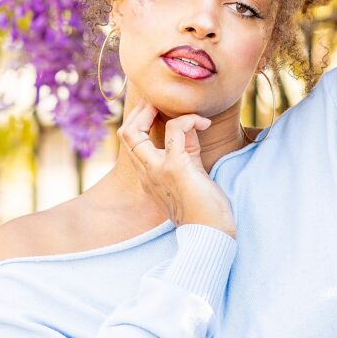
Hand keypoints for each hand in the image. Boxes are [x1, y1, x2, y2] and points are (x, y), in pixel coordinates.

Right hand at [118, 98, 236, 238]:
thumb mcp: (191, 172)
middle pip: (125, 133)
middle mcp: (147, 173)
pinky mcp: (175, 168)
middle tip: (164, 103)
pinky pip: (175, 130)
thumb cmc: (206, 208)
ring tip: (186, 111)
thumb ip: (186, 149)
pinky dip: (189, 119)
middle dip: (142, 110)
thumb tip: (188, 124)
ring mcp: (157, 170)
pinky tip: (204, 123)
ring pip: (133, 131)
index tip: (163, 110)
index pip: (131, 142)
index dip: (142, 120)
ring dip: (155, 110)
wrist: (212, 234)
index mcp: (149, 175)